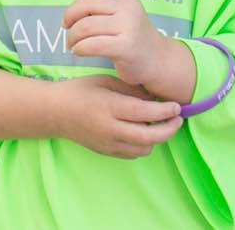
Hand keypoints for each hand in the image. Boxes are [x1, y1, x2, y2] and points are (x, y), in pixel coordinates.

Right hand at [54, 75, 181, 158]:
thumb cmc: (81, 91)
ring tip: (159, 124)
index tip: (177, 106)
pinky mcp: (106, 152)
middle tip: (178, 119)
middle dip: (169, 129)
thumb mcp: (106, 81)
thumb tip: (155, 99)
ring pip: (144, 149)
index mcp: (109, 107)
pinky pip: (133, 153)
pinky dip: (143, 144)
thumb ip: (130, 91)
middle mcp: (110, 129)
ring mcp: (108, 144)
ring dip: (156, 138)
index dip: (165, 111)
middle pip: (148, 137)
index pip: (144, 113)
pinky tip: (143, 131)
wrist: (56, 112)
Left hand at [63, 0, 171, 87]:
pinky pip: (91, 44)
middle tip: (66, 28)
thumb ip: (105, 5)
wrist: (159, 61)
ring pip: (86, 25)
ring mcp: (128, 27)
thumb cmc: (134, 37)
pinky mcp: (125, 47)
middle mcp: (128, 8)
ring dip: (72, 36)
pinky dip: (79, 48)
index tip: (76, 12)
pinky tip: (78, 52)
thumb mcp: (125, 13)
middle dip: (70, 16)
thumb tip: (73, 9)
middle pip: (86, 3)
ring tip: (72, 44)